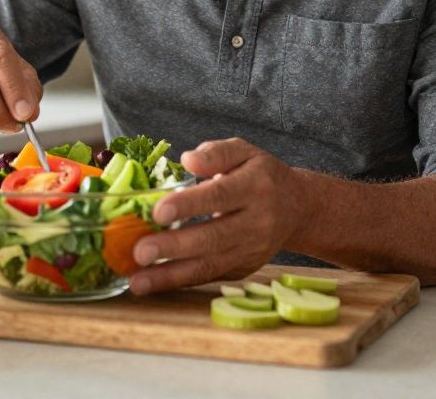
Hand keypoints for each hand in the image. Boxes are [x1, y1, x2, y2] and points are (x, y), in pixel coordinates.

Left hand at [128, 138, 303, 294]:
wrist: (298, 208)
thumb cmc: (261, 175)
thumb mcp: (244, 152)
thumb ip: (216, 153)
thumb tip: (188, 160)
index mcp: (255, 187)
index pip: (220, 196)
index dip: (189, 205)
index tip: (159, 212)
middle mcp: (256, 222)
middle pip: (214, 237)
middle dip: (174, 247)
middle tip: (140, 251)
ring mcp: (251, 250)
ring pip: (210, 265)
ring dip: (171, 276)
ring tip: (137, 281)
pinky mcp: (243, 269)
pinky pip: (209, 277)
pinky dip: (179, 282)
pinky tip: (152, 284)